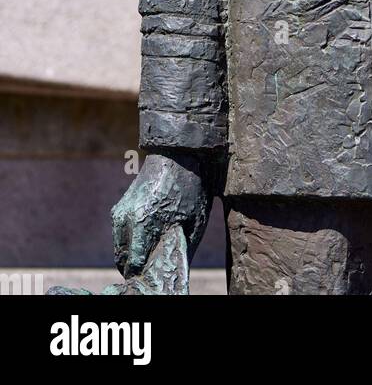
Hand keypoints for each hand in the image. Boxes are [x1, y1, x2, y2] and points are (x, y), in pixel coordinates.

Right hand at [111, 150, 211, 277]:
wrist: (177, 153)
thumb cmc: (190, 186)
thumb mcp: (194, 220)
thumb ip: (181, 249)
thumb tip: (174, 271)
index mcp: (142, 223)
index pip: (133, 265)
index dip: (145, 273)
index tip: (157, 275)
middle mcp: (125, 218)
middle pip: (123, 260)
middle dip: (136, 268)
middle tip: (153, 268)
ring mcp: (120, 212)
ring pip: (120, 248)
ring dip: (131, 256)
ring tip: (151, 254)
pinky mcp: (119, 207)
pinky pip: (121, 235)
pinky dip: (130, 243)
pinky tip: (147, 240)